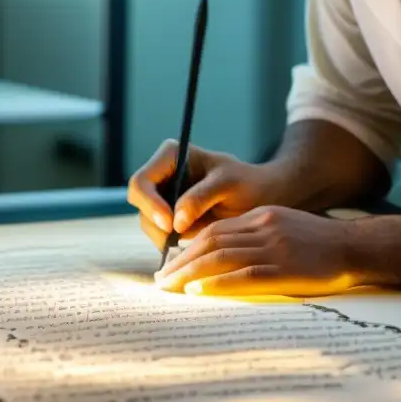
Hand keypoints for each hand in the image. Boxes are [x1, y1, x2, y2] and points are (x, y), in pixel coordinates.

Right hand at [127, 140, 277, 248]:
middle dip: (157, 224)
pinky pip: (160, 235)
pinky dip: (172, 244)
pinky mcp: (170, 218)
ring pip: (148, 223)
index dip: (150, 204)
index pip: (142, 182)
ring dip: (165, 238)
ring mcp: (163, 197)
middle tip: (181, 239)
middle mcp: (161, 175)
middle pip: (140, 204)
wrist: (260, 198)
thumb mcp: (228, 184)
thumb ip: (200, 198)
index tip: (170, 224)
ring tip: (194, 241)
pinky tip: (193, 245)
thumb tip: (174, 222)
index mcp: (170, 156)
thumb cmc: (247, 183)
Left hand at [154, 205, 364, 296]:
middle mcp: (263, 229)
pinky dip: (216, 283)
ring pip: (220, 258)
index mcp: (261, 217)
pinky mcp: (285, 270)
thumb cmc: (322, 243)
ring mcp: (274, 249)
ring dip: (189, 273)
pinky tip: (196, 291)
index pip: (214, 230)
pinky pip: (242, 277)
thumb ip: (256, 235)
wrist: (358, 247)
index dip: (187, 247)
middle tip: (160, 280)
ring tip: (169, 288)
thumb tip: (223, 254)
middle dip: (180, 261)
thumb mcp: (285, 227)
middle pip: (210, 243)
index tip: (170, 263)